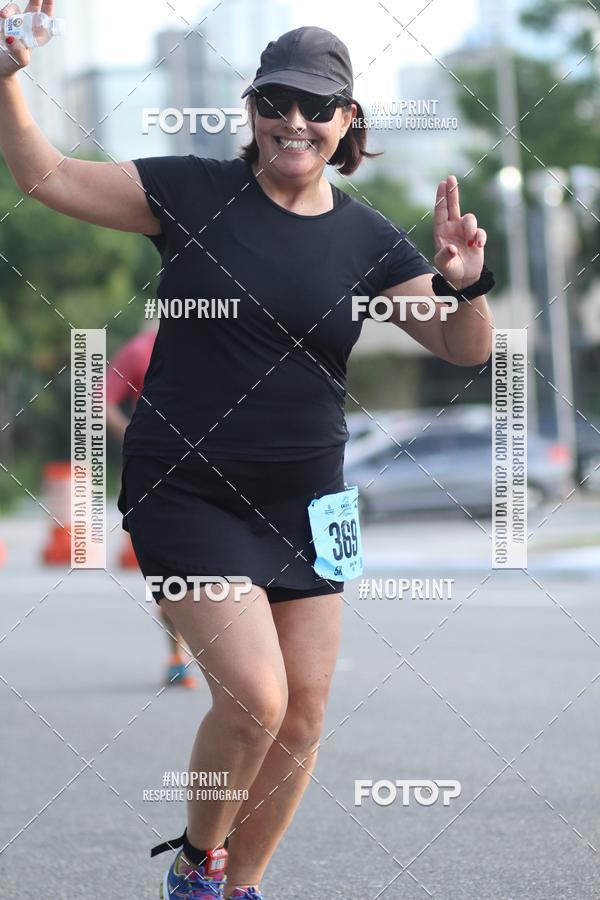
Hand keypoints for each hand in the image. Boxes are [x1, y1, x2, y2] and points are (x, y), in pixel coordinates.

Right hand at [0, 1, 53, 77]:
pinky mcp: (2, 22)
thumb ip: (19, 52)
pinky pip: (2, 13)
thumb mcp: (21, 60)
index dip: (48, 6)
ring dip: (8, 10)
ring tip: (3, 16)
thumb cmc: (12, 63)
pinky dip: (1, 14)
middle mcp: (25, 25)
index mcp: (34, 33)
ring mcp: (12, 22)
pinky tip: (0, 20)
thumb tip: (11, 39)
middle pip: (33, 6)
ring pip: (13, 9)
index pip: (44, 18)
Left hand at [433, 175, 486, 290]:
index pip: (440, 211)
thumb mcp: (443, 265)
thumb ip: (445, 256)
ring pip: (470, 218)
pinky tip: (478, 245)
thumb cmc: (449, 270)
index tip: (442, 183)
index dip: (441, 197)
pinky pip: (480, 231)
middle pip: (453, 206)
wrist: (463, 278)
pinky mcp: (476, 237)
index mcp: (441, 231)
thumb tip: (452, 248)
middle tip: (451, 178)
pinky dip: (480, 237)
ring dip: (471, 228)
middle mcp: (452, 228)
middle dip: (452, 192)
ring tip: (471, 242)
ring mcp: (465, 232)